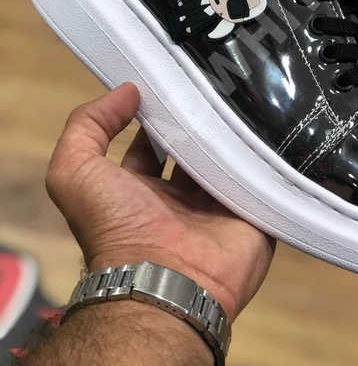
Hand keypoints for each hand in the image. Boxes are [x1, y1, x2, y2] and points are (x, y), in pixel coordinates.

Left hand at [46, 83, 274, 319]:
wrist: (165, 284)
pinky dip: (268, 156)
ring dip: (236, 134)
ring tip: (251, 93)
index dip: (159, 113)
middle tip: (220, 82)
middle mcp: (180, 200)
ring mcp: (220, 209)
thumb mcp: (73, 173)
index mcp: (140, 191)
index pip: (152, 143)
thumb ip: (87, 127)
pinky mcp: (254, 216)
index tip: (175, 81)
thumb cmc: (117, 227)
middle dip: (203, 121)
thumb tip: (127, 91)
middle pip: (195, 149)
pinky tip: (275, 122)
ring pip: (231, 160)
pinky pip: (265, 179)